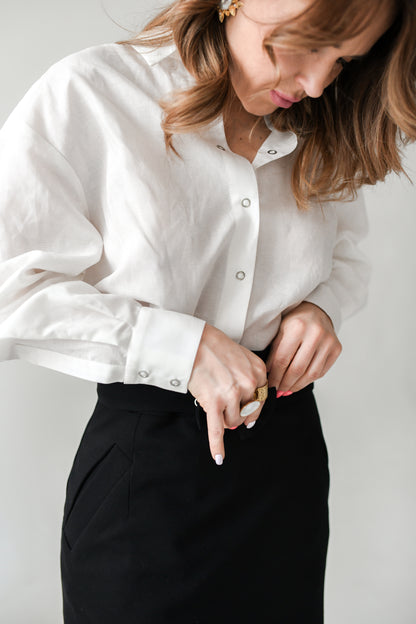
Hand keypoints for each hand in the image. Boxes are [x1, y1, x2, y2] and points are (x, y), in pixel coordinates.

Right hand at [188, 323, 267, 464]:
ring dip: (224, 418)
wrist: (193, 342)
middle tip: (227, 408)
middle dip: (238, 414)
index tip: (246, 410)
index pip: (261, 399)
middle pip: (248, 412)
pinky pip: (217, 430)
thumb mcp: (242, 355)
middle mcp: (248, 384)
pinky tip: (219, 458)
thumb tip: (250, 404)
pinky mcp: (214, 403)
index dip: (252, 406)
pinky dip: (217, 446)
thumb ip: (251, 376)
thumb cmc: (214, 345)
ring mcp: (231, 395)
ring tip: (214, 405)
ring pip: (233, 421)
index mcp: (258, 372)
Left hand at [266, 302, 341, 393]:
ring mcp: (329, 341)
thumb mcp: (280, 331)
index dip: (275, 376)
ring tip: (287, 390)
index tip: (269, 385)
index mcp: (297, 327)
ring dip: (297, 386)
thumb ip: (275, 352)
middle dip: (285, 384)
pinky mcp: (337, 348)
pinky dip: (308, 380)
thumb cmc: (295, 321)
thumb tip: (270, 377)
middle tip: (278, 391)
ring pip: (311, 374)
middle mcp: (315, 334)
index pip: (283, 360)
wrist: (316, 310)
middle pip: (297, 369)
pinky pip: (321, 372)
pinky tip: (299, 383)